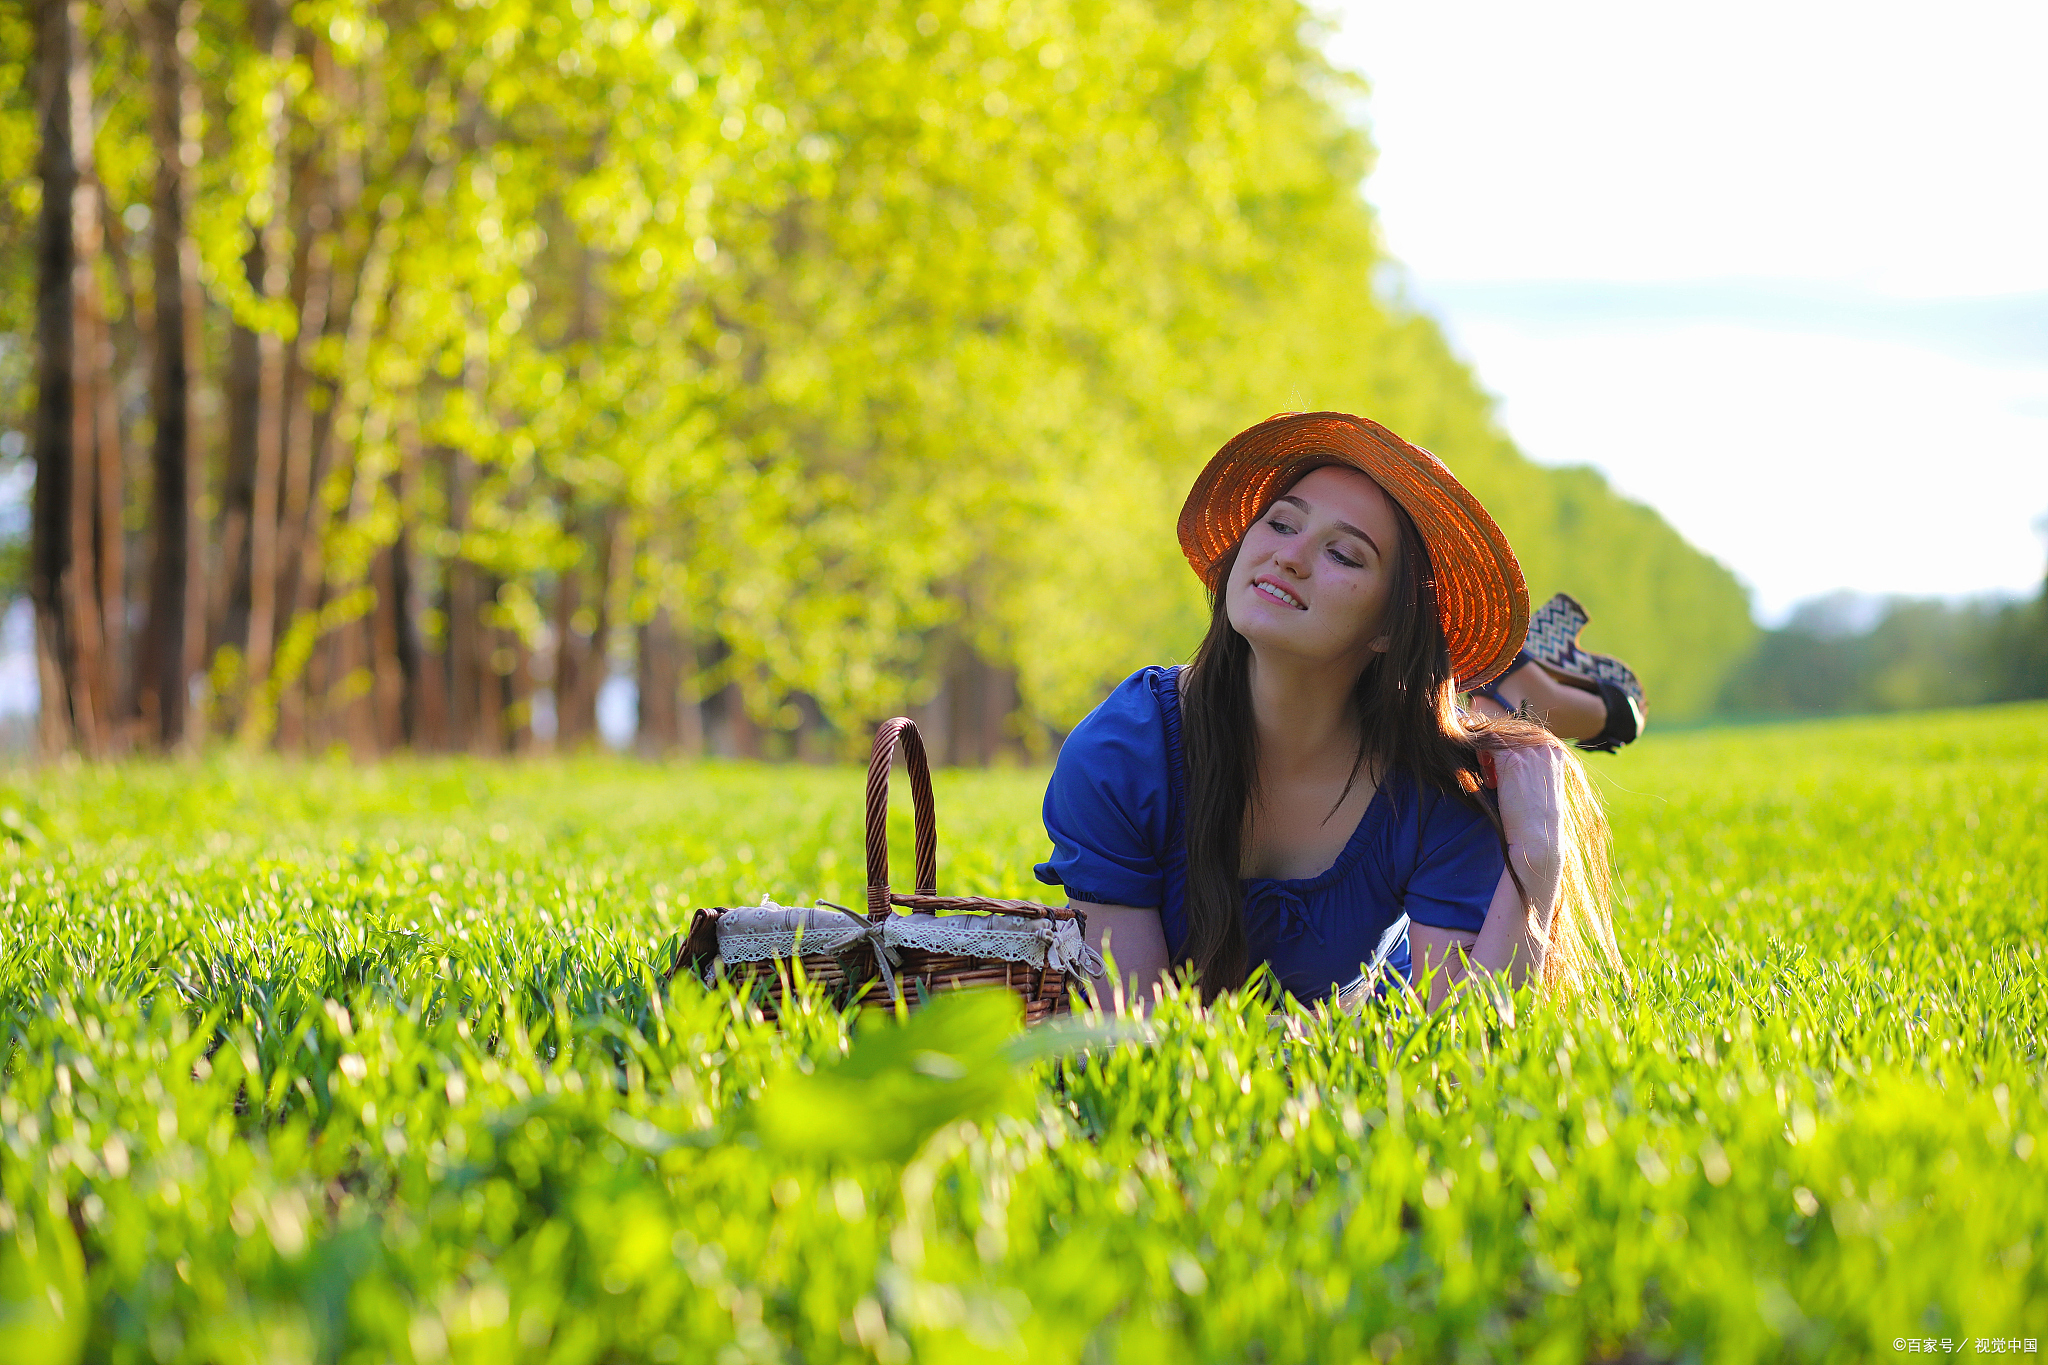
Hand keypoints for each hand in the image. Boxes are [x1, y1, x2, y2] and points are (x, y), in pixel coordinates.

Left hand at [1487, 742, 1567, 892]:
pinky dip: (1481, 758)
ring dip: (1488, 757)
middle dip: (1495, 753)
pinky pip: (1486, 744)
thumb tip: (1503, 753)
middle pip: (1507, 735)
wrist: (1538, 839)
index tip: (1501, 774)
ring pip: (1495, 739)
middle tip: (1494, 780)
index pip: (1521, 736)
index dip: (1506, 752)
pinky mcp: (1512, 760)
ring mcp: (1529, 751)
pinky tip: (1490, 782)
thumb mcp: (1539, 784)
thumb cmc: (1536, 817)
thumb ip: (1529, 765)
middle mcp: (1545, 746)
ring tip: (1493, 783)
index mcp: (1555, 750)